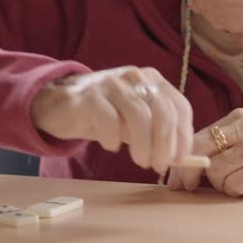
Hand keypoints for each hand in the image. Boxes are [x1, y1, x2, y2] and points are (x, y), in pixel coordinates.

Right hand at [32, 66, 194, 174]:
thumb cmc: (104, 114)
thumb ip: (155, 134)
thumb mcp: (134, 122)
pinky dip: (114, 139)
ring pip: (139, 116)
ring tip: (140, 161)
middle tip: (159, 166)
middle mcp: (134, 76)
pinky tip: (112, 147)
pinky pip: (109, 120)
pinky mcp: (88, 96)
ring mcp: (111, 83)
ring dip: (143, 145)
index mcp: (151, 79)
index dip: (183, 136)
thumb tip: (179, 158)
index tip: (180, 159)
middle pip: (162, 112)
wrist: (59, 104)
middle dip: (165, 145)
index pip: (179, 106)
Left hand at [167, 108, 242, 195]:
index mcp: (238, 117)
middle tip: (188, 187)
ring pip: (216, 173)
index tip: (173, 178)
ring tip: (239, 179)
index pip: (197, 138)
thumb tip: (175, 169)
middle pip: (201, 153)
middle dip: (191, 174)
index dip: (182, 160)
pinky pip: (233, 187)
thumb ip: (216, 147)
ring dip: (222, 184)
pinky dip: (237, 191)